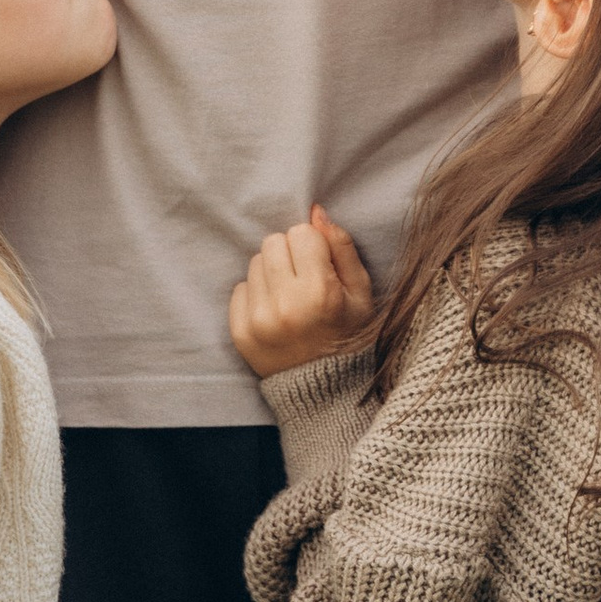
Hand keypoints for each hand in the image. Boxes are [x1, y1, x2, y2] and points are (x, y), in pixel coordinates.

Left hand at [227, 209, 376, 378]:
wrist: (325, 390)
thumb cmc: (349, 335)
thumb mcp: (361, 292)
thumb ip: (341, 247)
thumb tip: (315, 211)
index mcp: (319, 293)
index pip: (301, 232)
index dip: (313, 246)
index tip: (320, 266)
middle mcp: (284, 306)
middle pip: (272, 242)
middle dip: (289, 254)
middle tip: (303, 280)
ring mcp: (258, 321)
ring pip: (255, 262)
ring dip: (272, 273)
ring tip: (290, 298)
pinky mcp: (239, 333)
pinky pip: (239, 288)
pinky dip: (256, 294)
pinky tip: (275, 312)